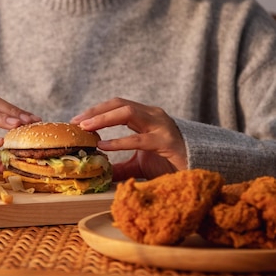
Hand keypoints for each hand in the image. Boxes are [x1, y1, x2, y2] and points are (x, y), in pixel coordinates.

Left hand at [71, 97, 186, 180]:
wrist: (200, 172)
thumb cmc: (170, 165)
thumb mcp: (139, 164)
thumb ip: (119, 165)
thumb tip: (98, 171)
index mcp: (146, 117)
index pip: (116, 105)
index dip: (95, 110)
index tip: (76, 120)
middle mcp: (154, 116)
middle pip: (120, 103)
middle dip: (95, 111)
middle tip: (76, 122)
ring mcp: (162, 126)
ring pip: (128, 112)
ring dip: (103, 118)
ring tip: (86, 128)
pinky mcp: (167, 142)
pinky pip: (139, 138)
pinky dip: (119, 141)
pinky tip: (103, 146)